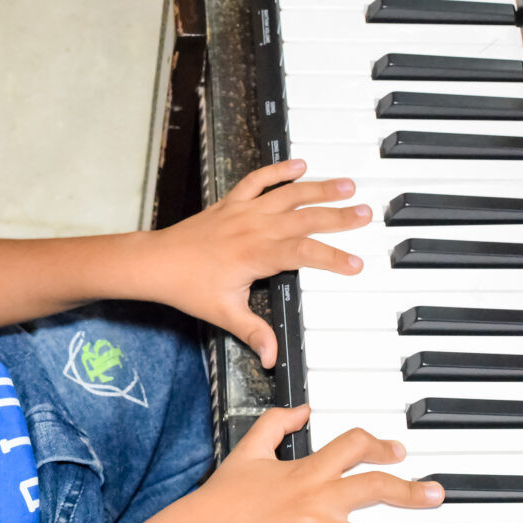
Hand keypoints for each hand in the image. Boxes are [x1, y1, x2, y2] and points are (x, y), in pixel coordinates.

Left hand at [148, 159, 368, 367]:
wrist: (157, 263)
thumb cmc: (187, 287)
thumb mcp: (224, 314)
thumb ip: (253, 333)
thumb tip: (272, 357)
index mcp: (255, 255)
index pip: (303, 254)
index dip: (332, 258)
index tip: (355, 264)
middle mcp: (253, 228)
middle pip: (304, 218)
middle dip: (337, 216)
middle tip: (365, 214)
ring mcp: (243, 212)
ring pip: (288, 194)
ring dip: (318, 188)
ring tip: (347, 185)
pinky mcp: (231, 203)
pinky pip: (258, 180)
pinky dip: (278, 170)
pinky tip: (300, 165)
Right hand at [193, 405, 444, 522]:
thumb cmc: (223, 494)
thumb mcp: (248, 448)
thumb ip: (276, 423)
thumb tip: (303, 409)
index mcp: (304, 469)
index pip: (352, 446)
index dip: (378, 445)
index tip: (396, 452)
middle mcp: (314, 497)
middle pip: (373, 489)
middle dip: (410, 492)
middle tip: (434, 495)